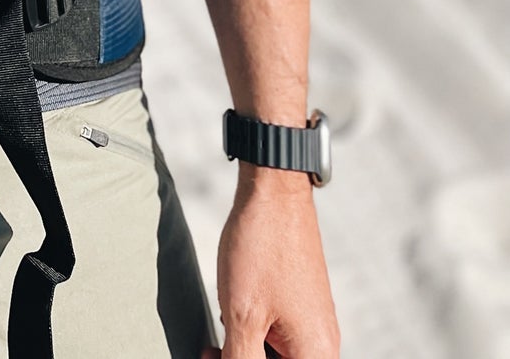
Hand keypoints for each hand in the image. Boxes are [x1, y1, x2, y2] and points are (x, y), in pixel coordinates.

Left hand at [203, 169, 338, 358]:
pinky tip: (233, 310)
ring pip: (273, 352)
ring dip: (244, 346)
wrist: (274, 191)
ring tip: (221, 328)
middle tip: (210, 350)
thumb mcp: (243, 317)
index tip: (213, 356)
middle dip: (241, 356)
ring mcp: (312, 323)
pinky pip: (276, 333)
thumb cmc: (261, 250)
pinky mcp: (301, 304)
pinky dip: (252, 328)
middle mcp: (322, 345)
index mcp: (316, 356)